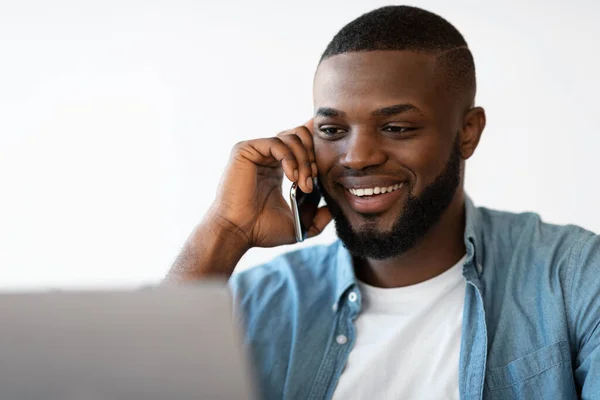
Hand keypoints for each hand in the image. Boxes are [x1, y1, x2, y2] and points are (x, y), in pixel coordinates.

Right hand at [208, 120, 331, 248]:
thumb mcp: (298, 224)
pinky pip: (276, 142)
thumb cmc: (261, 230)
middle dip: (313, 155)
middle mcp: (266, 156)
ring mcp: (256, 151)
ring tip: (303, 184)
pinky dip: (289, 158)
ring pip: (292, 137)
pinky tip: (292, 177)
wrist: (238, 232)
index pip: (302, 144)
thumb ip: (318, 218)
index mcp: (278, 167)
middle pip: (300, 135)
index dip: (317, 151)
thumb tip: (334, 210)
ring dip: (304, 160)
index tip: (322, 173)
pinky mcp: (245, 150)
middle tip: (313, 179)